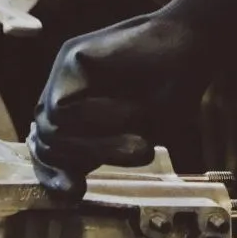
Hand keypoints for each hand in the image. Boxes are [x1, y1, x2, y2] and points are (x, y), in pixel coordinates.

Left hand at [28, 0, 236, 197]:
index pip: (48, 152)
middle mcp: (65, 93)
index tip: (76, 194)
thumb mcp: (137, 135)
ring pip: (50, 129)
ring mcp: (64, 73)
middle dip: (81, 162)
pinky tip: (128, 110)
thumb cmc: (172, 90)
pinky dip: (94, 118)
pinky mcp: (71, 56)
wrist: (191, 43)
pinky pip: (60, 106)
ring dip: (96, 145)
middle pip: (44, 144)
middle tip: (129, 158)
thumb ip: (104, 153)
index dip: (53, 177)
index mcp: (78, 116)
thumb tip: (71, 183)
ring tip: (139, 144)